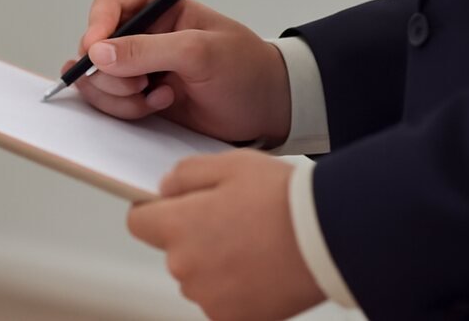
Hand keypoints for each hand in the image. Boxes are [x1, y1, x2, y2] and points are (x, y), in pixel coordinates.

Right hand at [70, 0, 290, 144]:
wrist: (267, 109)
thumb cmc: (246, 69)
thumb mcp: (200, 53)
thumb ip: (148, 50)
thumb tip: (98, 54)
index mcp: (158, 6)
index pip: (109, 5)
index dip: (96, 26)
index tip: (94, 52)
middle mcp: (141, 33)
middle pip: (94, 46)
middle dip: (111, 71)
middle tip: (141, 84)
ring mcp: (137, 66)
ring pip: (97, 78)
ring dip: (120, 95)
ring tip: (159, 98)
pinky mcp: (137, 94)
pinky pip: (108, 101)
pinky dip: (126, 109)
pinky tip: (160, 105)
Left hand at [128, 150, 324, 320]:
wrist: (330, 237)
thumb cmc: (282, 198)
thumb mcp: (228, 164)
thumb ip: (185, 175)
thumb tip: (165, 190)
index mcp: (177, 226)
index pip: (138, 222)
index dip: (155, 211)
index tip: (174, 208)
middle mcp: (185, 267)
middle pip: (173, 251)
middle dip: (193, 237)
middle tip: (233, 221)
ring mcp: (209, 297)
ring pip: (199, 277)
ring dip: (215, 264)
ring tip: (254, 245)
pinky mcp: (234, 319)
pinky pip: (222, 301)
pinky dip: (236, 289)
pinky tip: (262, 268)